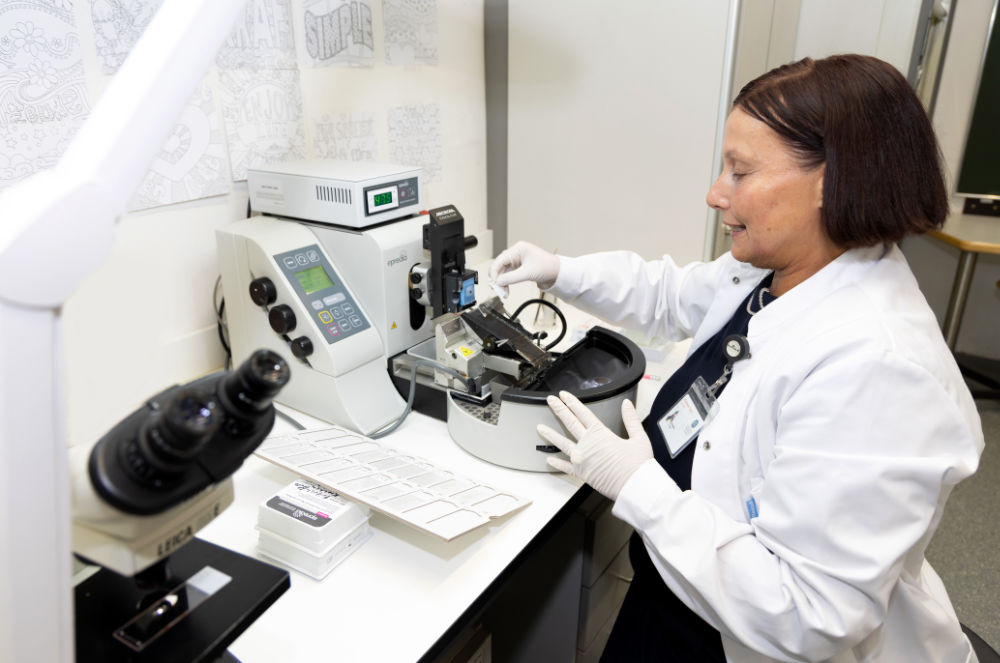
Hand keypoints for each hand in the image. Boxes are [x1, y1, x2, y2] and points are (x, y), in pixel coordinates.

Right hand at [489, 241, 559, 296]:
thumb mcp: (528, 273)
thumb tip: (498, 281)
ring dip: (502, 281)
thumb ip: (511, 278)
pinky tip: (506, 289)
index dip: (495, 272)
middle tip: (498, 290)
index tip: (495, 283)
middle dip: (498, 278)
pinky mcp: (519, 266)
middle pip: (500, 265)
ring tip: (504, 292)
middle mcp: (516, 253)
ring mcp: (517, 259)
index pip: (500, 260)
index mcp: (518, 249)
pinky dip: (506, 281)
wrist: (557, 272)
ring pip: (503, 270)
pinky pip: (508, 273)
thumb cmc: (547, 267)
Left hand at [538, 391, 652, 500]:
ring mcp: (582, 459)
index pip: (582, 413)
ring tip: (540, 428)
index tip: (564, 395)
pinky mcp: (582, 473)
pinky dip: (557, 464)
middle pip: (569, 422)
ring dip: (550, 435)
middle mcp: (587, 444)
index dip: (572, 402)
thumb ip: (631, 419)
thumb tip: (627, 404)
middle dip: (559, 409)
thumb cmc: (638, 465)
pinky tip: (549, 460)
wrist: (635, 487)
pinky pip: (566, 468)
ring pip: (562, 443)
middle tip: (550, 401)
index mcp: (600, 434)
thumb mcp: (639, 437)